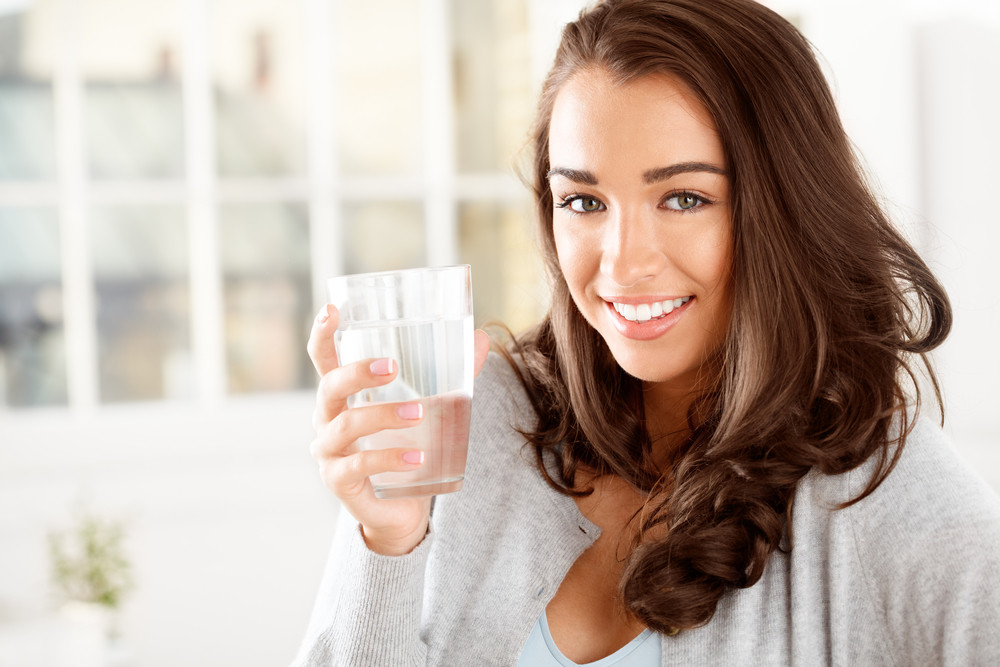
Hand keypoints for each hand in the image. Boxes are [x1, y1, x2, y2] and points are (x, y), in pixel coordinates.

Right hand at [306, 304, 489, 555]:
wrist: (401, 509)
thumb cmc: (407, 446)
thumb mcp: (429, 408)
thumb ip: (451, 375)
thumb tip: (481, 338)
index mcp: (343, 395)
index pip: (324, 359)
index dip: (322, 334)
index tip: (332, 310)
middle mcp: (328, 419)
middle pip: (330, 387)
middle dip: (358, 373)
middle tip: (392, 367)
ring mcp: (328, 451)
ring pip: (346, 426)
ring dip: (382, 416)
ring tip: (419, 412)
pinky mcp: (339, 480)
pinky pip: (359, 466)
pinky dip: (390, 458)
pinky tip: (418, 456)